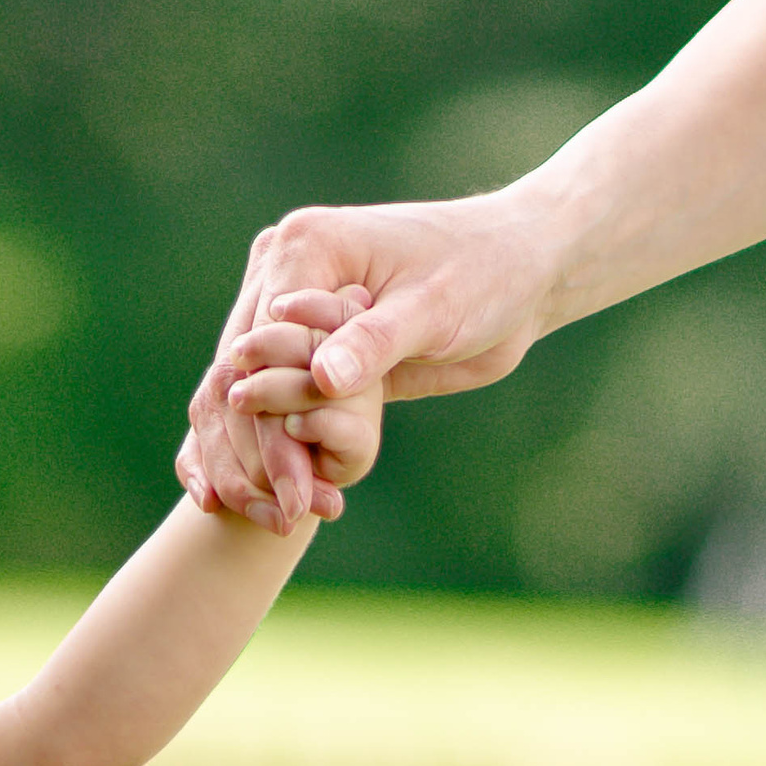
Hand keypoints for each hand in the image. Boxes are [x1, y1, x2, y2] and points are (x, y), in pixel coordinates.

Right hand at [176, 191, 556, 527]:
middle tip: (286, 514)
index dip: (267, 417)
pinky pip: (275, 404)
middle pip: (243, 375)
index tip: (285, 480)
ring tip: (281, 518)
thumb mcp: (433, 309)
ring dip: (256, 460)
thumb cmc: (486, 273)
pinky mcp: (311, 347)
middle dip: (258, 449)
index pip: (259, 343)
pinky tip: (273, 502)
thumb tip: (322, 381)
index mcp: (304, 247)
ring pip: (248, 396)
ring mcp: (292, 313)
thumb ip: (374, 343)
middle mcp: (284, 274)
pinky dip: (270, 451)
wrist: (521, 272)